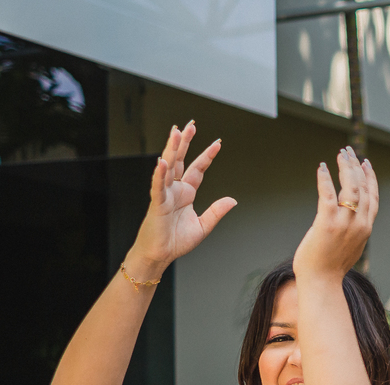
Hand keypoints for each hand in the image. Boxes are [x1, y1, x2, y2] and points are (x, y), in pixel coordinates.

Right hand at [126, 122, 236, 274]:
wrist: (160, 255)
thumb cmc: (176, 241)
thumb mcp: (203, 226)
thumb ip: (216, 212)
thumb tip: (233, 200)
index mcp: (186, 193)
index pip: (197, 169)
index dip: (206, 156)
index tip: (217, 143)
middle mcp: (174, 190)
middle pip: (181, 160)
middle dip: (185, 142)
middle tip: (190, 125)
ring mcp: (164, 194)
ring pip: (168, 167)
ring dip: (172, 149)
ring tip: (176, 132)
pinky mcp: (156, 203)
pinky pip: (158, 186)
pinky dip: (160, 174)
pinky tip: (162, 161)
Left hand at [293, 147, 379, 278]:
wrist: (321, 282)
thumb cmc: (330, 268)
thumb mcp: (350, 247)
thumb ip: (353, 232)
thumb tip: (348, 221)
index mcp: (366, 228)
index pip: (373, 197)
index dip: (370, 178)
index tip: (364, 163)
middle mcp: (359, 224)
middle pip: (363, 188)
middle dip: (356, 166)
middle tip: (348, 151)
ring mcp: (344, 223)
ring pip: (350, 188)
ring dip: (345, 168)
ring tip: (339, 155)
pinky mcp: (327, 223)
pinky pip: (328, 194)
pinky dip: (325, 179)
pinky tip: (322, 167)